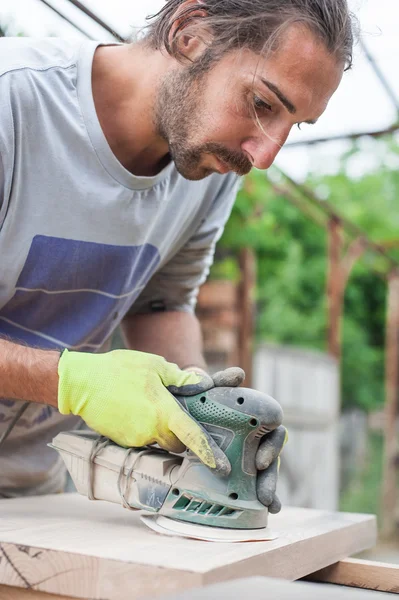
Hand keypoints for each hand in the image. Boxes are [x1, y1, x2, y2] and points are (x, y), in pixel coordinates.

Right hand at [57, 349, 229, 474]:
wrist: (81, 382)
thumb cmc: (119, 370)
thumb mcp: (155, 365)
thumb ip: (181, 379)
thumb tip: (203, 385)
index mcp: (163, 412)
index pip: (192, 436)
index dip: (209, 452)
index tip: (221, 466)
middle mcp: (151, 431)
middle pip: (176, 443)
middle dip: (179, 433)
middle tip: (173, 413)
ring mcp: (134, 439)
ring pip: (157, 440)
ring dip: (159, 428)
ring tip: (147, 404)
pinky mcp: (121, 441)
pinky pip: (140, 438)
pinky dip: (142, 427)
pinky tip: (133, 409)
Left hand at [180, 364, 286, 513]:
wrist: (180, 413)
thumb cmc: (198, 400)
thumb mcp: (206, 391)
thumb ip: (221, 382)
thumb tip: (239, 375)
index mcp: (254, 420)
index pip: (274, 433)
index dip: (273, 446)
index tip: (259, 461)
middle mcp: (255, 438)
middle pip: (271, 459)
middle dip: (271, 477)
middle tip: (264, 494)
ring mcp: (245, 454)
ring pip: (264, 473)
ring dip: (269, 488)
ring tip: (269, 505)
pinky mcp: (235, 469)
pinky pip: (251, 484)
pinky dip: (262, 497)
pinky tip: (269, 510)